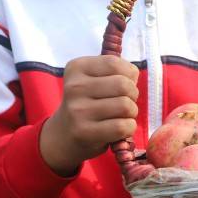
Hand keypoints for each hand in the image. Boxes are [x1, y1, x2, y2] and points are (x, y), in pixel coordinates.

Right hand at [40, 55, 139, 175]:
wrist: (64, 133)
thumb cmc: (90, 100)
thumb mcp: (95, 77)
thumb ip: (116, 70)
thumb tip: (134, 74)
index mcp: (77, 67)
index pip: (115, 63)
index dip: (129, 74)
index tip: (123, 83)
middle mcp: (74, 87)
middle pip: (124, 85)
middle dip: (133, 94)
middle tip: (124, 101)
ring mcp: (77, 110)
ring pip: (125, 106)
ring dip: (131, 112)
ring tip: (121, 115)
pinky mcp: (84, 132)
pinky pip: (122, 127)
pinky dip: (129, 128)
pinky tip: (119, 128)